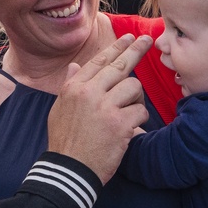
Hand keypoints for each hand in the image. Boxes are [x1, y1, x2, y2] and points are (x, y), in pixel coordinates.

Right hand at [47, 34, 151, 182]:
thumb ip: (69, 85)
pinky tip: (130, 127)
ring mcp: (105, 107)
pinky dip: (139, 119)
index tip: (129, 38)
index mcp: (74, 88)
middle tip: (148, 41)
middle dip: (136, 50)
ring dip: (136, 99)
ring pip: (134, 87)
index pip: (99, 61)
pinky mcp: (120, 124)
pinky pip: (141, 111)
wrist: (69, 170)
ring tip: (128, 111)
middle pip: (120, 65)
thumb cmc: (64, 141)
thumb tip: (75, 66)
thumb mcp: (59, 109)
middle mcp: (89, 93)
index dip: (117, 47)